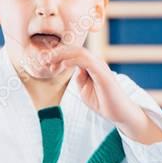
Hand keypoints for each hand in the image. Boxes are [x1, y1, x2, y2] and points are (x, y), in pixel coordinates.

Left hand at [44, 46, 161, 142]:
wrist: (119, 113)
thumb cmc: (103, 102)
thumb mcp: (84, 90)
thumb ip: (78, 79)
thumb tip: (71, 70)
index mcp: (90, 66)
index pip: (72, 54)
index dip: (57, 56)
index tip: (44, 62)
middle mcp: (95, 62)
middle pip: (73, 50)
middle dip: (56, 52)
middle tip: (42, 59)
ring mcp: (99, 65)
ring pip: (78, 52)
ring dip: (61, 55)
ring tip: (49, 61)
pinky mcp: (102, 72)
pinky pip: (85, 60)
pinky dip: (71, 61)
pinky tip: (61, 66)